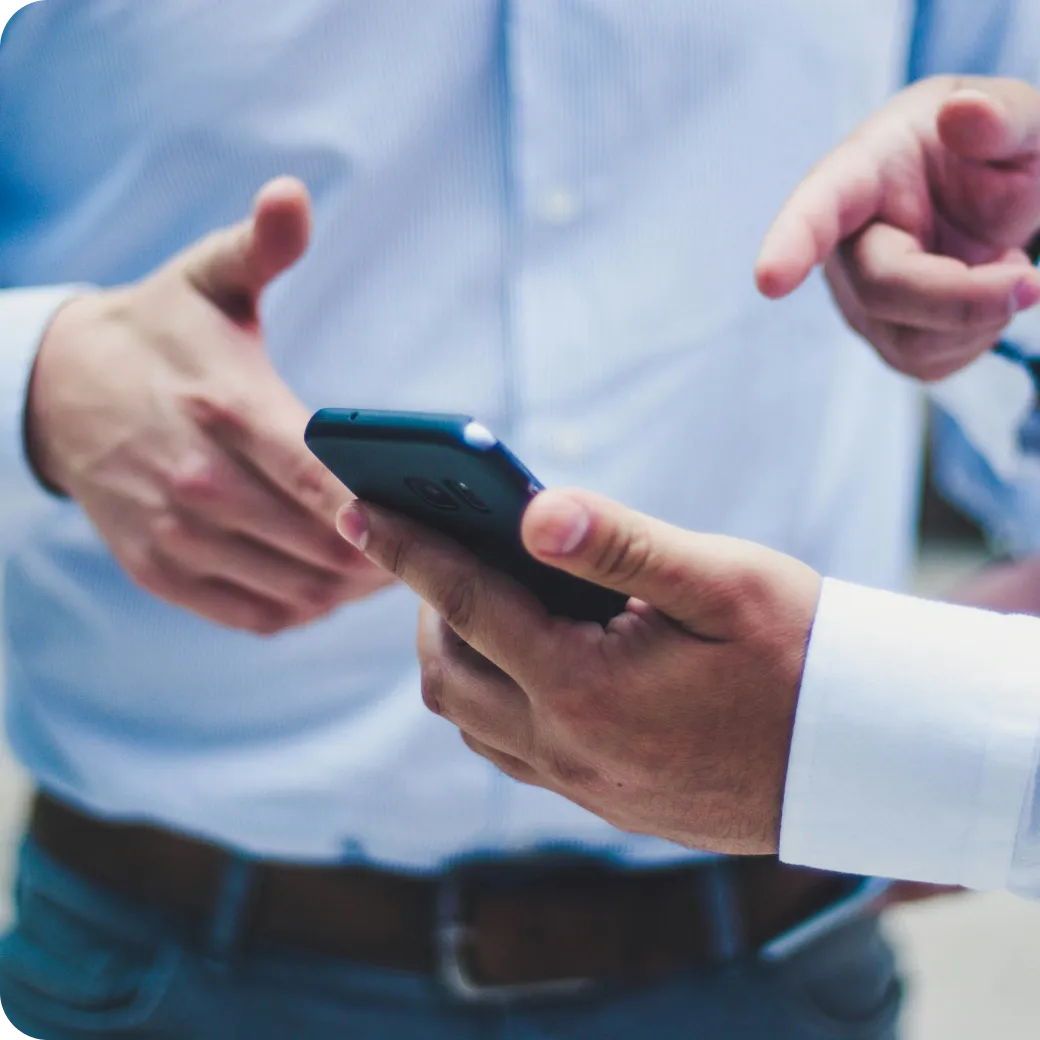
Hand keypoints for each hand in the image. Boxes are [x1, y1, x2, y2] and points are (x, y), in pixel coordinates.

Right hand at [27, 177, 391, 634]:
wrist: (59, 389)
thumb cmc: (160, 334)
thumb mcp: (207, 278)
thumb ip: (260, 245)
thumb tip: (292, 194)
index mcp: (227, 409)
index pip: (322, 479)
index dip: (384, 510)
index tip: (434, 519)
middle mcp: (199, 482)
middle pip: (323, 546)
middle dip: (388, 553)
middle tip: (434, 545)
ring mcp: (176, 534)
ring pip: (297, 590)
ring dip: (354, 588)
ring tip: (395, 566)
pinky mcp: (161, 570)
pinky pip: (256, 614)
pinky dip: (307, 609)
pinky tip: (334, 586)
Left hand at [337, 489, 820, 853]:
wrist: (858, 756)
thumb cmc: (799, 653)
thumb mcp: (718, 580)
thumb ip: (619, 542)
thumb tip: (532, 509)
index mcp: (584, 686)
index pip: (465, 603)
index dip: (405, 549)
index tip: (355, 507)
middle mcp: (567, 746)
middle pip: (448, 672)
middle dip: (425, 605)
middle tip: (435, 548)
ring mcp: (581, 783)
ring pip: (470, 718)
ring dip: (455, 654)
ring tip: (474, 598)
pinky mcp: (601, 800)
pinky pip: (508, 749)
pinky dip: (491, 696)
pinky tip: (523, 657)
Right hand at [757, 76, 1039, 380]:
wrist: (987, 194)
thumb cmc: (991, 147)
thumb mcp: (1018, 119)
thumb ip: (1004, 115)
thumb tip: (965, 114)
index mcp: (862, 173)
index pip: (816, 209)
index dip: (790, 244)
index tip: (770, 280)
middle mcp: (845, 245)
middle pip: (883, 289)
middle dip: (963, 298)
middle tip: (1032, 282)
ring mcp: (859, 301)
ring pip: (910, 340)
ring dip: (980, 315)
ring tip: (1004, 265)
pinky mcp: (887, 341)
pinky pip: (930, 363)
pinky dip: (977, 336)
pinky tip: (983, 295)